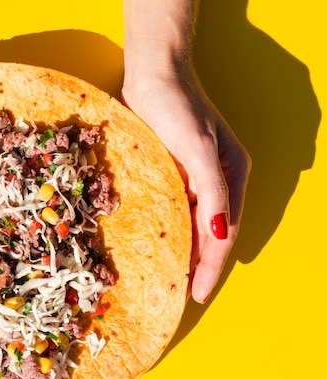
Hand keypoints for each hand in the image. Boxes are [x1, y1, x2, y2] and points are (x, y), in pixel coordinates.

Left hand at [121, 66, 250, 302]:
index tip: (196, 295)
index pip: (222, 234)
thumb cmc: (179, 107)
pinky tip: (154, 246)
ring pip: (188, 225)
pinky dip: (166, 230)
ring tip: (167, 280)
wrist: (153, 76)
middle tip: (179, 296)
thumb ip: (214, 191)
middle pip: (208, 234)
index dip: (211, 267)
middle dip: (197, 266)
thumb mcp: (200, 149)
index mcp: (231, 178)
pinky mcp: (168, 173)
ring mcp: (190, 179)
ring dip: (181, 252)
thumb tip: (220, 233)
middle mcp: (213, 182)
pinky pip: (169, 210)